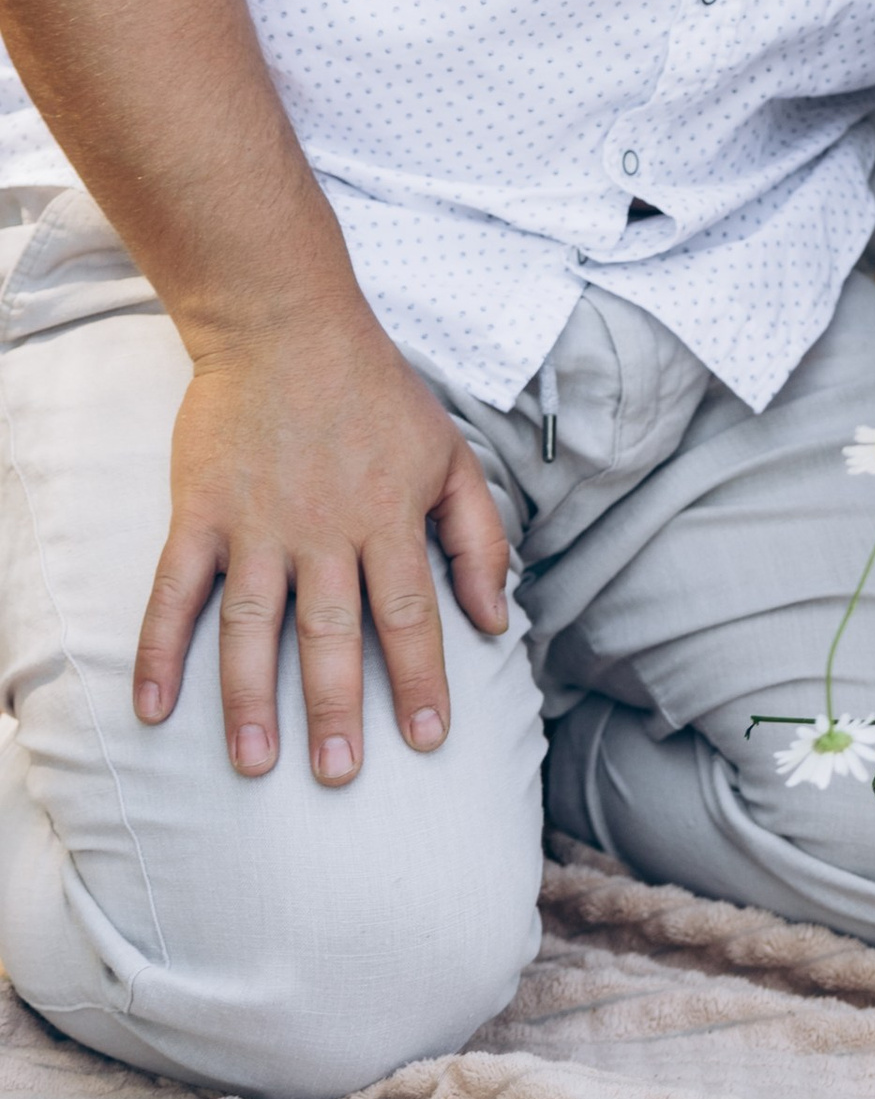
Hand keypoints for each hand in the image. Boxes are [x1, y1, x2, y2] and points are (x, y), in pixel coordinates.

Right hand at [136, 310, 513, 782]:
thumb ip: (479, 538)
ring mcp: (257, 523)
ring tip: (254, 763)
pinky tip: (154, 706)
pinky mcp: (201, 513)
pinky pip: (175, 591)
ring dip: (252, 698)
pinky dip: (160, 649)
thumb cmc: (376, 393)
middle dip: (338, 709)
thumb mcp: (451, 454)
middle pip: (333, 633)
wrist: (286, 322)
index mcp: (390, 516)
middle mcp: (324, 528)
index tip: (429, 740)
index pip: (411, 615)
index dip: (421, 681)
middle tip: (339, 776)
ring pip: (253, 626)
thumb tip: (495, 620)